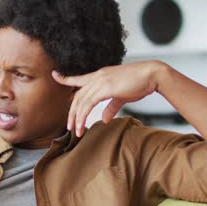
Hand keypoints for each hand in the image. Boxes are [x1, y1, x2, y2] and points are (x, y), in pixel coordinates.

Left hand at [52, 60, 166, 136]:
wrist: (151, 75)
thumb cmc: (139, 83)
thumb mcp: (122, 95)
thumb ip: (111, 106)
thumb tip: (105, 118)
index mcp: (100, 76)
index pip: (78, 78)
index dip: (65, 78)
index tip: (55, 75)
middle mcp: (97, 77)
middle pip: (77, 96)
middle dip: (72, 112)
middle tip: (69, 126)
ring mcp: (101, 81)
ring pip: (81, 101)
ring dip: (77, 117)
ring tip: (75, 130)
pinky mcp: (106, 87)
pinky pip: (89, 103)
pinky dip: (83, 115)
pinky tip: (82, 124)